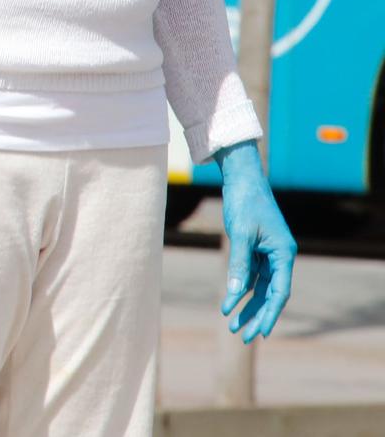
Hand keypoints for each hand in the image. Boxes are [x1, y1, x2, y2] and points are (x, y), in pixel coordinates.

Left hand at [215, 141, 296, 342]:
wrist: (242, 180)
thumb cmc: (244, 203)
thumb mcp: (241, 234)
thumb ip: (239, 264)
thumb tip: (235, 293)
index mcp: (284, 254)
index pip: (279, 292)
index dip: (270, 313)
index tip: (261, 332)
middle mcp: (280, 257)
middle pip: (270, 294)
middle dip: (257, 316)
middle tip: (242, 336)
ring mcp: (269, 255)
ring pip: (260, 288)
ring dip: (247, 306)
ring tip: (232, 326)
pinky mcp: (256, 251)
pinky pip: (251, 277)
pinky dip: (241, 290)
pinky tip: (230, 304)